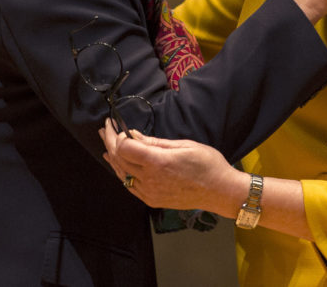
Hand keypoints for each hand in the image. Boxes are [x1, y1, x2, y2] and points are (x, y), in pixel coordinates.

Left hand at [100, 120, 247, 215]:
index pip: (124, 148)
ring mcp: (150, 193)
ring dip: (112, 158)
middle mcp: (150, 180)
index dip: (117, 135)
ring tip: (107, 143)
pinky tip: (118, 165)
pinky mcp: (152, 200)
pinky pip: (130, 186)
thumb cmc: (207, 164)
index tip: (117, 125)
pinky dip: (121, 173)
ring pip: (121, 174)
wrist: (220, 191)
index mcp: (158, 162)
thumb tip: (133, 134)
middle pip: (119, 160)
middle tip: (105, 129)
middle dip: (110, 142)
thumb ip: (155, 142)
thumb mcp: (183, 145)